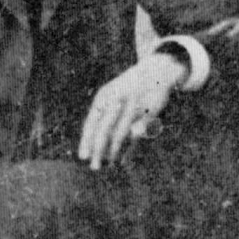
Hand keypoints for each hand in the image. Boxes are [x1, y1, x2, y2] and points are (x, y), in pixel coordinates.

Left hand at [78, 53, 186, 169]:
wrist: (156, 70)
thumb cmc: (127, 87)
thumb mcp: (112, 95)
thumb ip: (102, 116)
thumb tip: (89, 141)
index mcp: (105, 96)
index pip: (92, 122)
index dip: (86, 140)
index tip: (82, 157)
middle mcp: (118, 100)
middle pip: (105, 130)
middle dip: (99, 150)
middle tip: (94, 167)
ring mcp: (134, 105)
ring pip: (121, 134)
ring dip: (114, 151)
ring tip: (109, 165)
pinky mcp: (149, 112)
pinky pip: (137, 134)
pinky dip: (130, 149)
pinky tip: (123, 161)